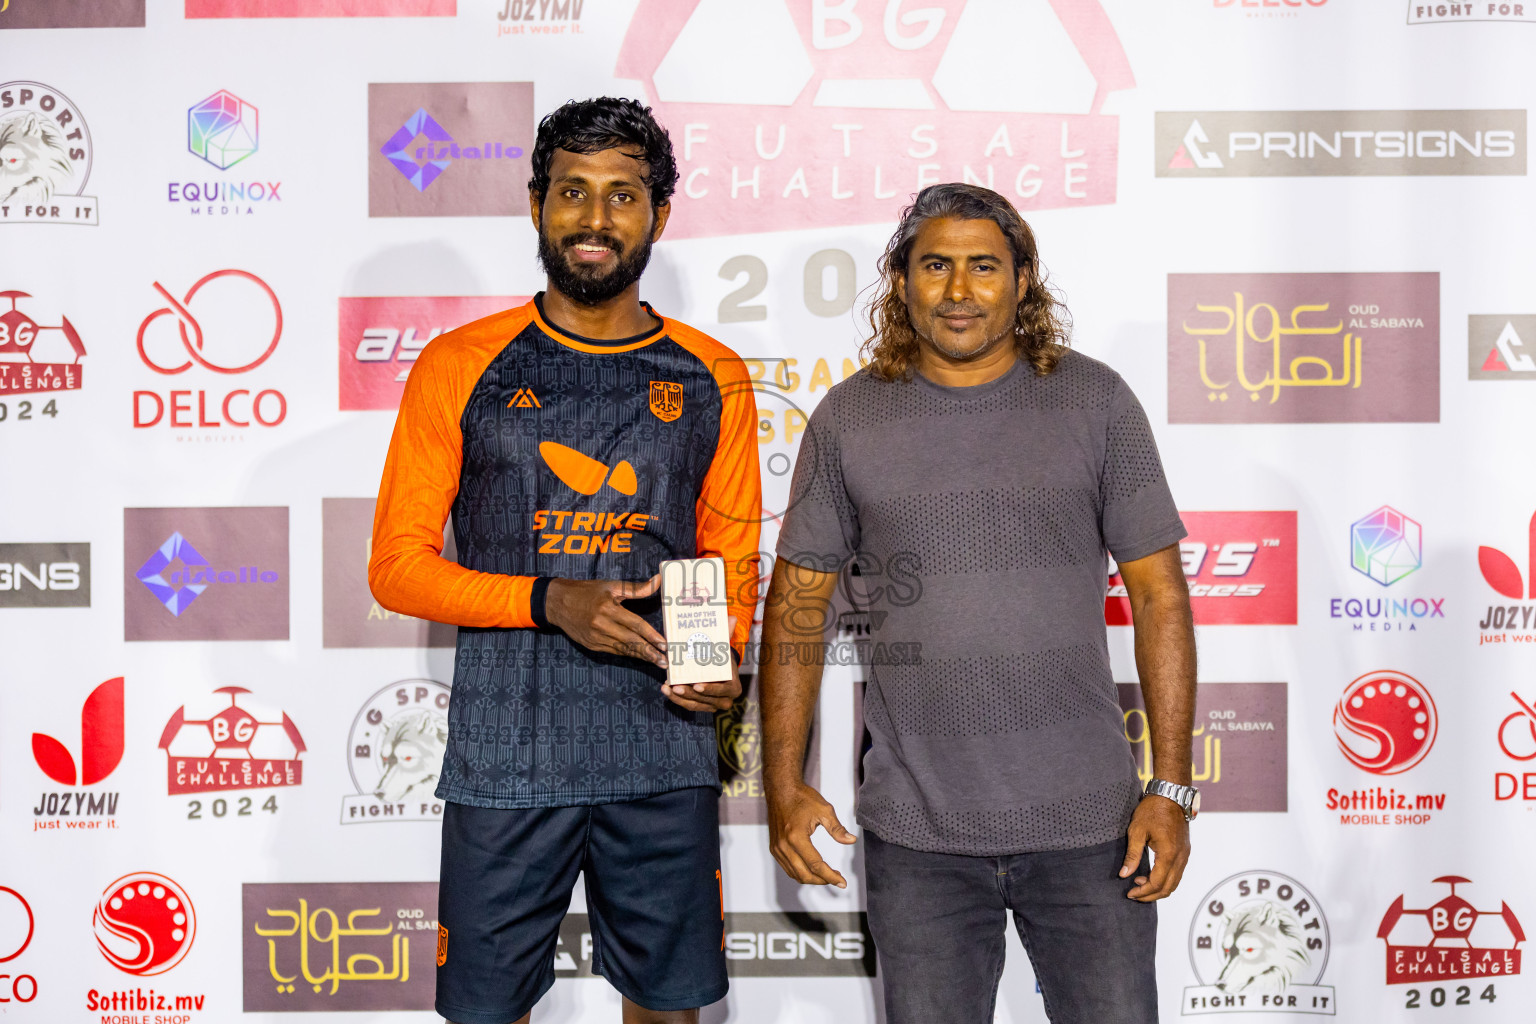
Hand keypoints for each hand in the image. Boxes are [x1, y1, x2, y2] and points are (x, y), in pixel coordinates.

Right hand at [544, 575, 667, 668]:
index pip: (635, 624)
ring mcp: (596, 637)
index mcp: (608, 609)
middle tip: (665, 661)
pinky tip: (639, 656)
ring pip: (623, 649)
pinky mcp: (591, 645)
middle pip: (631, 641)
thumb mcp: (612, 585)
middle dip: (649, 652)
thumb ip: (637, 588)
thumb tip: (659, 580)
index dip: (651, 635)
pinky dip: (628, 653)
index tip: (664, 644)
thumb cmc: (587, 591)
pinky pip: (614, 651)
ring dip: (641, 656)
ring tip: (657, 662)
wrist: (557, 602)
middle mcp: (602, 625)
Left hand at [661, 616, 742, 712]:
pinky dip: (676, 699)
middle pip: (706, 699)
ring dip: (680, 697)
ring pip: (695, 704)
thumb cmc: (721, 659)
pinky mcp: (701, 707)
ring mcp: (713, 706)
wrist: (719, 671)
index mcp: (734, 687)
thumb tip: (732, 618)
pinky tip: (666, 690)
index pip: (722, 690)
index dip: (710, 689)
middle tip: (676, 686)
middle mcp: (726, 700)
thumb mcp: (723, 647)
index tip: (697, 685)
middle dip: (690, 693)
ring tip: (668, 687)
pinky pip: (688, 705)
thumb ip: (726, 634)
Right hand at [767, 779, 856, 888]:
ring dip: (812, 879)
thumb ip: (837, 829)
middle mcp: (784, 846)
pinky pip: (787, 868)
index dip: (831, 876)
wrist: (781, 789)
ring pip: (795, 874)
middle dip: (823, 880)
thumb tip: (851, 840)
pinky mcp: (774, 848)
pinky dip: (800, 873)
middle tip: (837, 879)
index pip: (816, 865)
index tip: (842, 882)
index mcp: (796, 837)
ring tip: (827, 875)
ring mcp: (777, 848)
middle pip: (804, 874)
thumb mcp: (824, 810)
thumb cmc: (802, 797)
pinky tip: (812, 870)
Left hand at [1120, 794, 1190, 900]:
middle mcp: (1180, 858)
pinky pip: (1177, 873)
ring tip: (1139, 885)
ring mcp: (1185, 855)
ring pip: (1175, 882)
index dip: (1143, 892)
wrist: (1171, 795)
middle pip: (1168, 888)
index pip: (1157, 883)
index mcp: (1168, 854)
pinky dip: (1165, 880)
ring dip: (1158, 888)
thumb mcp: (1137, 831)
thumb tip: (1124, 874)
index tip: (1130, 893)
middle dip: (1151, 895)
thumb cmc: (1153, 810)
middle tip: (1134, 894)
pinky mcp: (1185, 851)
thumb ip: (1132, 855)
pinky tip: (1151, 875)